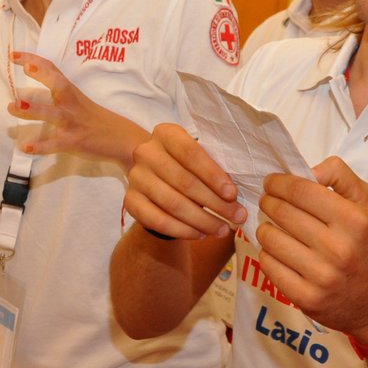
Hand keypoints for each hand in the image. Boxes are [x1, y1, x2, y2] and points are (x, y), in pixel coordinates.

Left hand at [7, 52, 147, 164]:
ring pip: (52, 113)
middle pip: (58, 85)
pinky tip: (25, 147)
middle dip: (42, 75)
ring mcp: (73, 123)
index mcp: (72, 93)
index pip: (53, 71)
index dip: (35, 61)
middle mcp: (72, 104)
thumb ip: (61, 93)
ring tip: (12, 106)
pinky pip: (56, 144)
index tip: (14, 55)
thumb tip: (37, 86)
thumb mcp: (80, 102)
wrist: (124, 140)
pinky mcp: (74, 142)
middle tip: (26, 68)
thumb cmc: (99, 120)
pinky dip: (40, 146)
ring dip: (32, 109)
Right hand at [123, 122, 242, 239]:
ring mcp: (136, 177)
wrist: (152, 172)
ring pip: (173, 204)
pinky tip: (200, 234)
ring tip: (222, 229)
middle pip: (184, 181)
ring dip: (202, 221)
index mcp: (166, 134)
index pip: (191, 154)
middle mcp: (146, 152)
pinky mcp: (130, 201)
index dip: (213, 176)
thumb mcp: (198, 157)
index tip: (233, 195)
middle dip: (215, 203)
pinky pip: (157, 220)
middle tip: (237, 217)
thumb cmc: (185, 164)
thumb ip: (213, 169)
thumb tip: (234, 198)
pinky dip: (182, 230)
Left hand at [255, 156, 367, 340]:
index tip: (271, 182)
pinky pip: (269, 266)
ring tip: (271, 226)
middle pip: (281, 213)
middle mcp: (338, 248)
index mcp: (354, 221)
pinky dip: (267, 253)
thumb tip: (308, 171)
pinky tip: (277, 250)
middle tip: (267, 201)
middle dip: (268, 202)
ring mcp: (321, 276)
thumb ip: (341, 177)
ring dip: (264, 228)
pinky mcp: (306, 298)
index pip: (300, 191)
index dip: (278, 183)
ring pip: (270, 239)